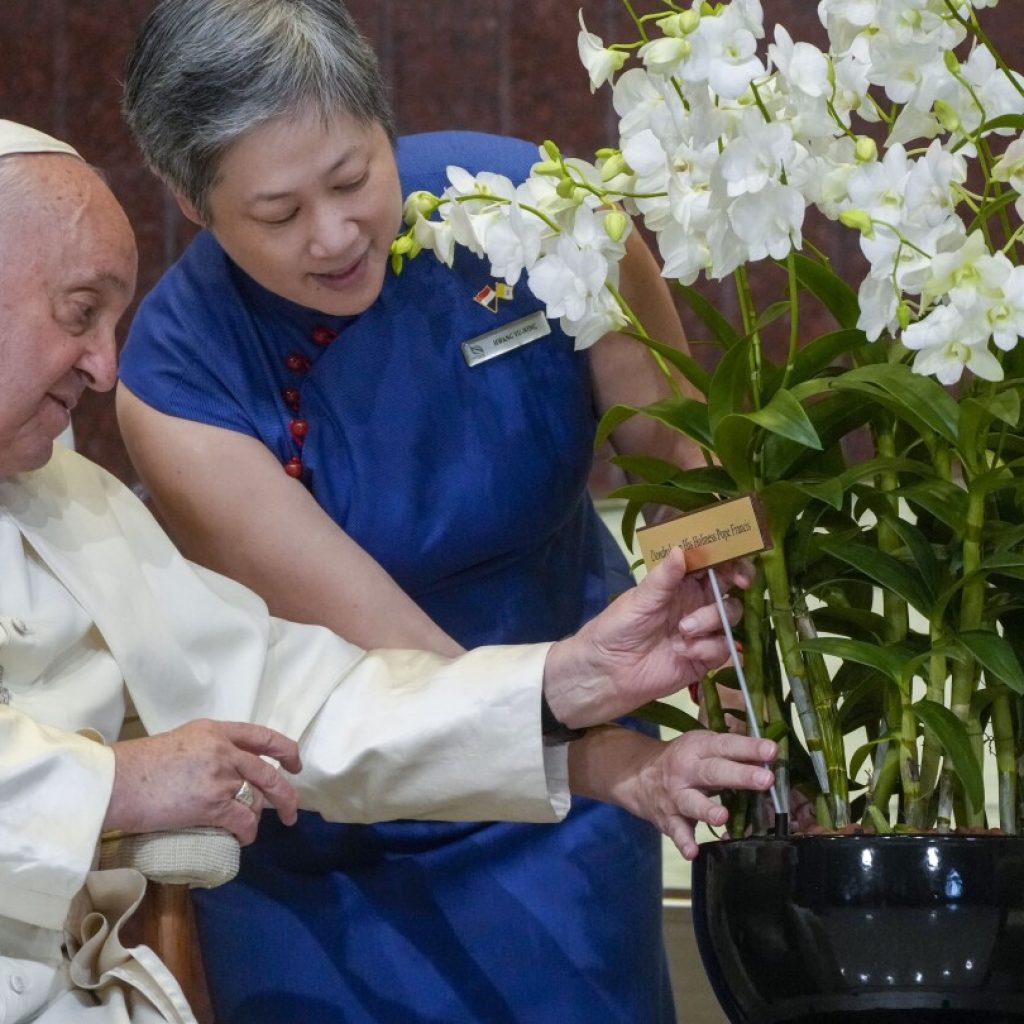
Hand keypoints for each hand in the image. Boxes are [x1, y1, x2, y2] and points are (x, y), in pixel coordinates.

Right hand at [104, 719, 301, 843]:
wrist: (117, 782)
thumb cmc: (139, 765)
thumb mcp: (181, 741)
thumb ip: (209, 749)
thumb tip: (225, 769)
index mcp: (216, 731)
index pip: (263, 736)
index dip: (285, 750)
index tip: (294, 763)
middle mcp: (224, 750)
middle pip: (269, 771)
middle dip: (286, 794)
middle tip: (291, 809)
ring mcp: (220, 777)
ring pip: (257, 798)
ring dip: (261, 816)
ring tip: (255, 827)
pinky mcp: (213, 804)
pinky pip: (243, 820)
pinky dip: (248, 832)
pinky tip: (244, 838)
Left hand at [543, 547, 749, 727]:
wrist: (608, 671)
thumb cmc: (618, 627)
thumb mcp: (640, 599)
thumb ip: (664, 577)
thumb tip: (681, 549)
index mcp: (681, 582)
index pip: (713, 563)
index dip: (730, 559)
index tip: (735, 562)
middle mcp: (696, 603)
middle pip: (731, 588)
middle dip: (738, 582)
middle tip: (736, 584)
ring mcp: (703, 631)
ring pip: (730, 616)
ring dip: (712, 619)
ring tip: (683, 629)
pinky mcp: (705, 657)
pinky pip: (723, 648)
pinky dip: (707, 647)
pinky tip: (683, 651)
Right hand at [569, 725, 776, 859]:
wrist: (638, 775)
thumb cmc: (684, 759)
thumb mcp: (703, 746)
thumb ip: (732, 753)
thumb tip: (771, 757)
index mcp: (698, 747)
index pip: (725, 745)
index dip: (749, 748)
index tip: (771, 750)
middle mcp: (686, 770)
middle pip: (714, 772)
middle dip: (740, 776)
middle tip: (765, 780)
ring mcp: (676, 796)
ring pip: (692, 803)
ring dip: (707, 810)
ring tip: (722, 816)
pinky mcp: (669, 819)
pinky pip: (676, 832)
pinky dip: (684, 842)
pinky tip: (692, 851)